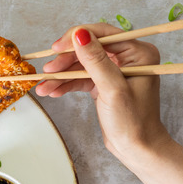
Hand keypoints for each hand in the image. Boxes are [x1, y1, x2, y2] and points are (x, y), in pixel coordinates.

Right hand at [35, 24, 168, 162]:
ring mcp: (115, 70)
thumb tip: (79, 34)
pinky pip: (82, 78)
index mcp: (138, 53)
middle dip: (66, 60)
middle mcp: (128, 58)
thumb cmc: (133, 122)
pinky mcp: (104, 83)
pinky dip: (67, 84)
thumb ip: (95, 60)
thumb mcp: (112, 88)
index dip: (77, 39)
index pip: (103, 35)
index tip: (57, 48)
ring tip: (44, 86)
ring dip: (62, 75)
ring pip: (82, 64)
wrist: (137, 149)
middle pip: (89, 49)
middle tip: (47, 70)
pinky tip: (53, 91)